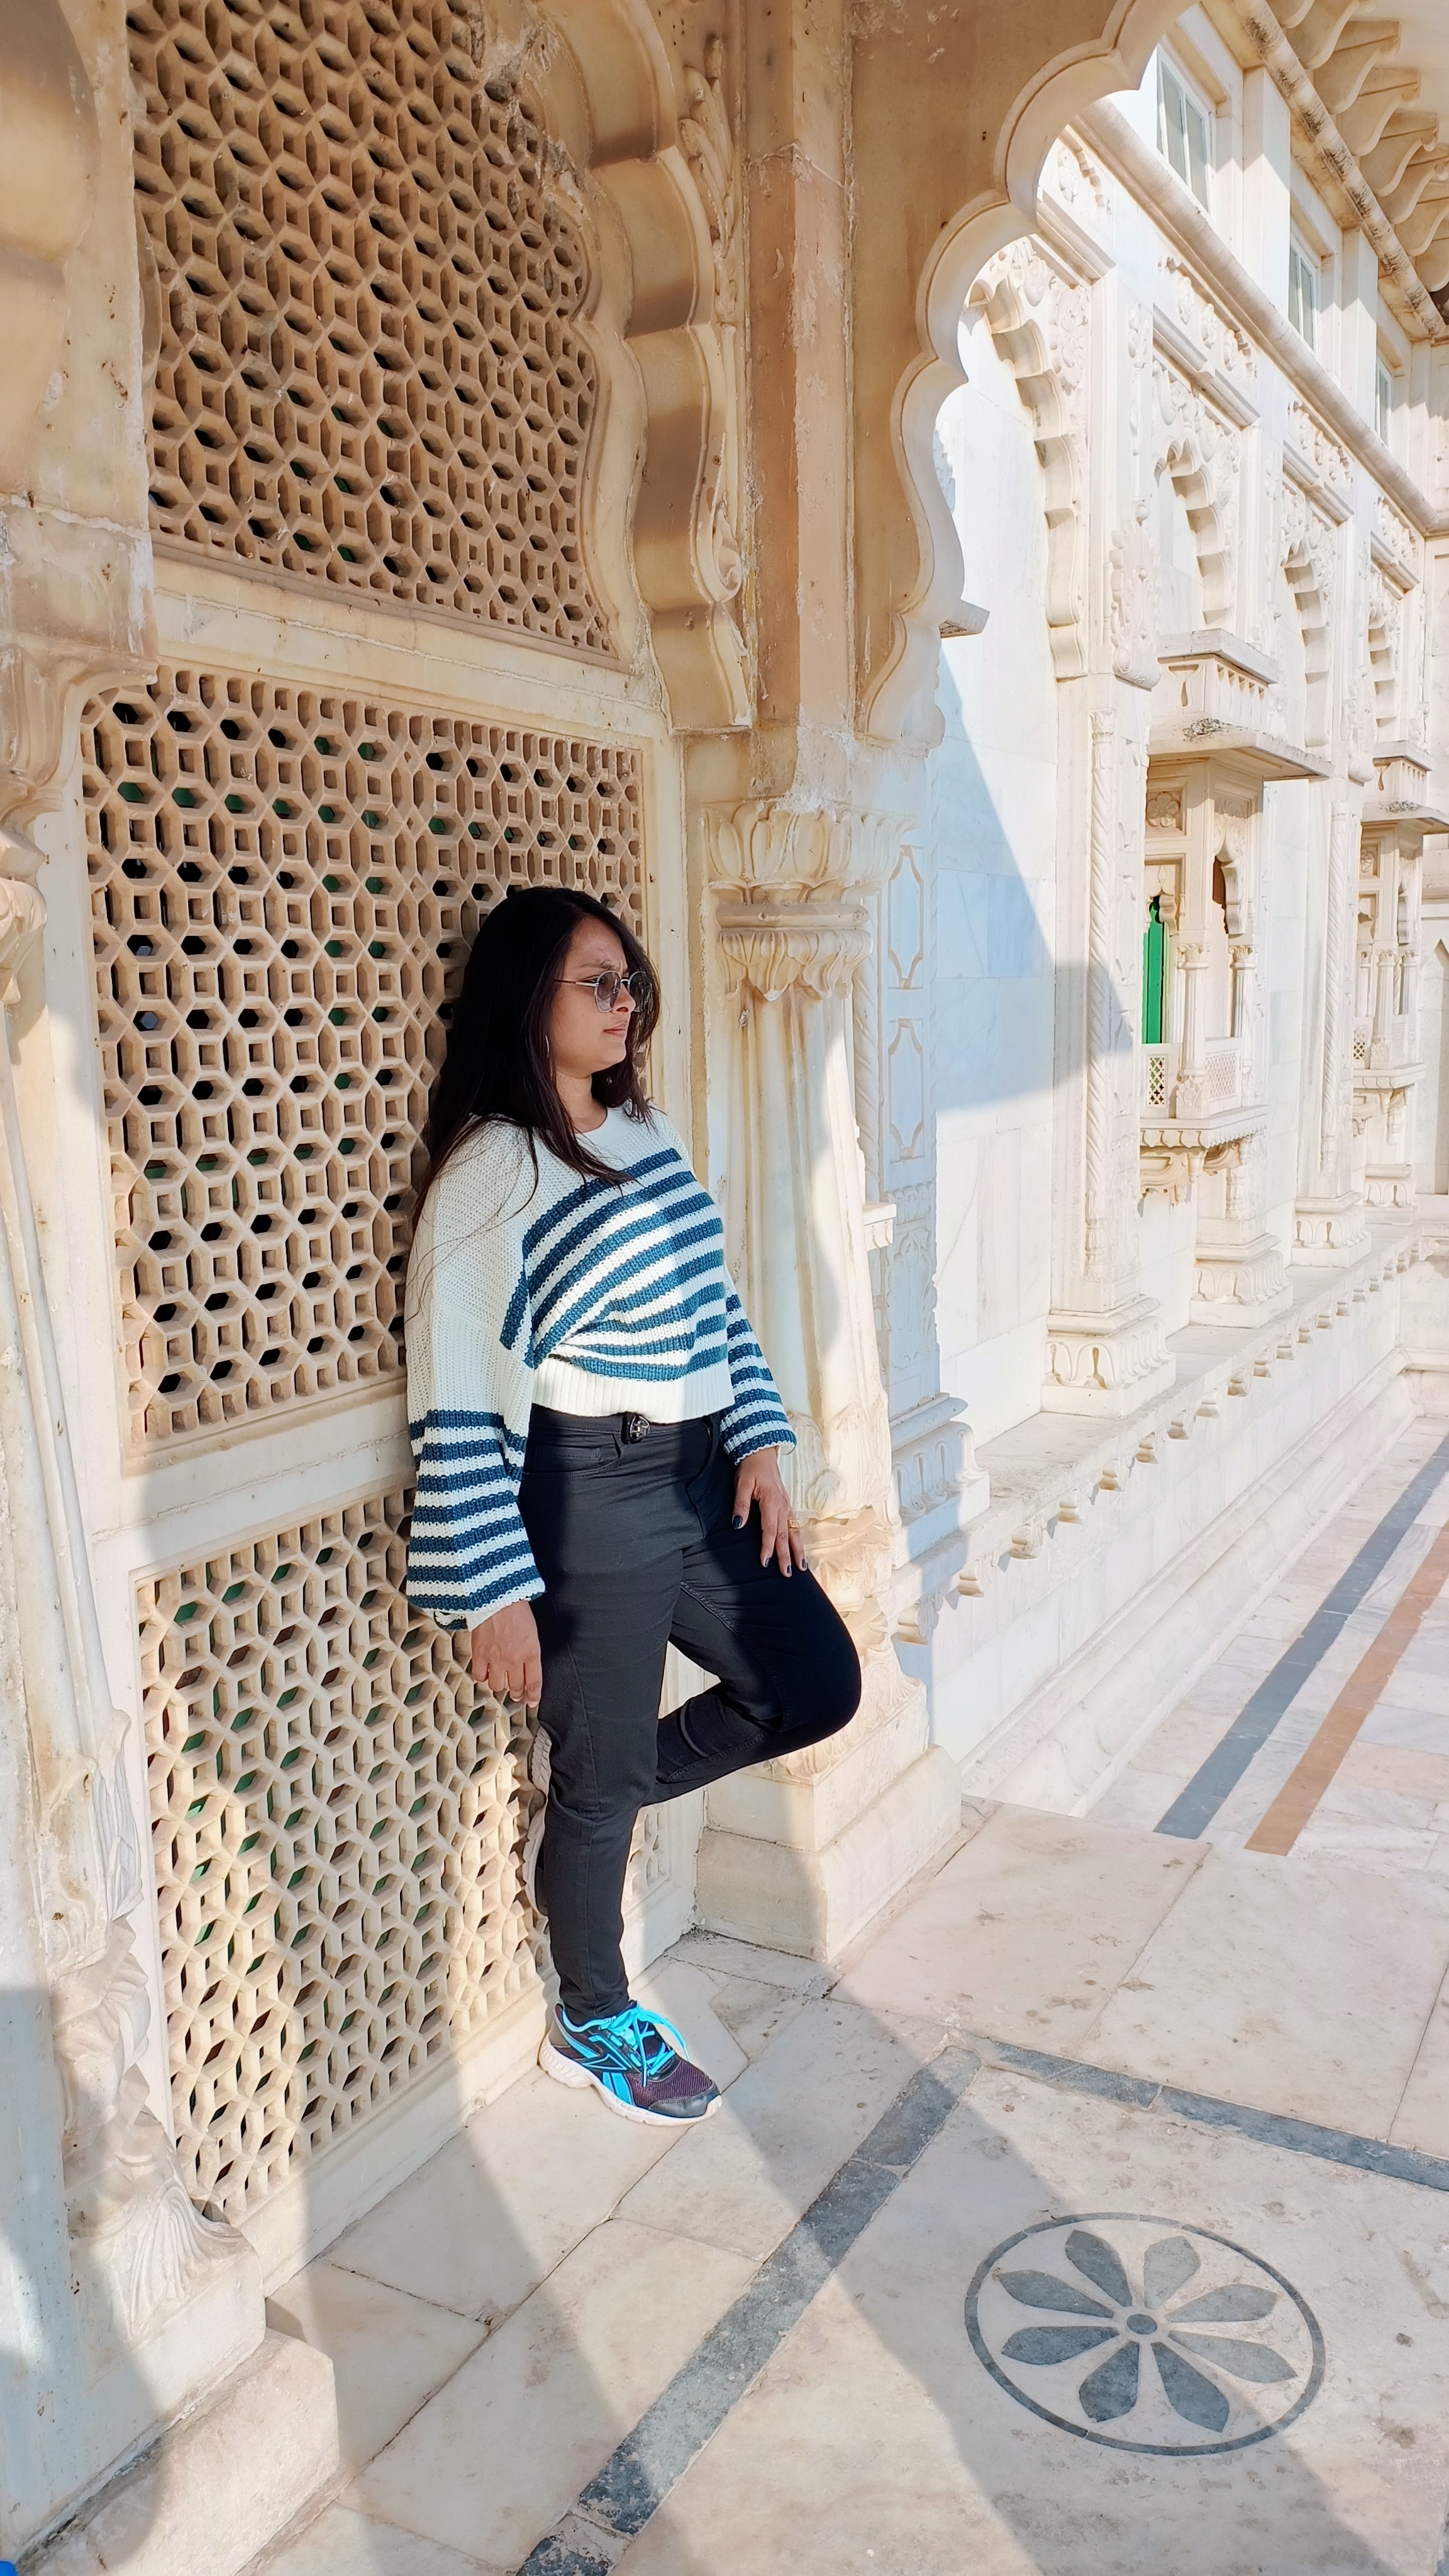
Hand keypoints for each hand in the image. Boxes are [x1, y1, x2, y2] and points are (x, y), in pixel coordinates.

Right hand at [471, 1599, 542, 1703]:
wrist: (496, 1597)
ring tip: (500, 1682)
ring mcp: (496, 1659)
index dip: (533, 1695)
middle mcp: (514, 1660)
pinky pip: (480, 1676)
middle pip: (515, 1687)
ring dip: (500, 1686)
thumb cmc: (515, 1608)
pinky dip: (483, 1677)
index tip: (532, 1700)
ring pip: (497, 1686)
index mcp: (531, 1653)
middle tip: (517, 1694)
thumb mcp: (532, 1631)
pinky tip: (485, 1673)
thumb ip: (531, 1650)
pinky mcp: (480, 1655)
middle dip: (517, 1693)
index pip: (534, 1682)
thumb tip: (529, 1662)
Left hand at [731, 1448, 807, 1576]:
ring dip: (798, 1550)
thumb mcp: (741, 1484)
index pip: (770, 1529)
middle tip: (787, 1573)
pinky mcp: (788, 1505)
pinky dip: (798, 1539)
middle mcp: (783, 1506)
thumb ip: (741, 1505)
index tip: (765, 1561)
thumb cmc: (751, 1468)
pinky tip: (800, 1549)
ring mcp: (787, 1506)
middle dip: (787, 1555)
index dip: (767, 1547)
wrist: (762, 1452)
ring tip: (801, 1567)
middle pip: (785, 1535)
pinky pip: (795, 1525)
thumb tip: (738, 1525)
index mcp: (772, 1501)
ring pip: (794, 1531)